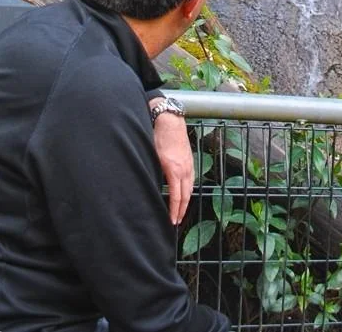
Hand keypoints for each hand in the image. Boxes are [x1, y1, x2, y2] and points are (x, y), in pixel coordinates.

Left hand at [153, 111, 193, 225]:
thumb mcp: (151, 157)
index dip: (175, 210)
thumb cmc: (157, 137)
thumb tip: (150, 189)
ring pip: (190, 187)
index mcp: (174, 169)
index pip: (177, 196)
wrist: (169, 119)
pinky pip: (191, 178)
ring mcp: (188, 163)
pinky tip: (185, 192)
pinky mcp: (189, 159)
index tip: (172, 221)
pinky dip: (188, 189)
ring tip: (181, 211)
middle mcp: (184, 168)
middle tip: (176, 222)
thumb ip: (153, 173)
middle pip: (186, 194)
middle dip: (182, 210)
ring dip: (186, 200)